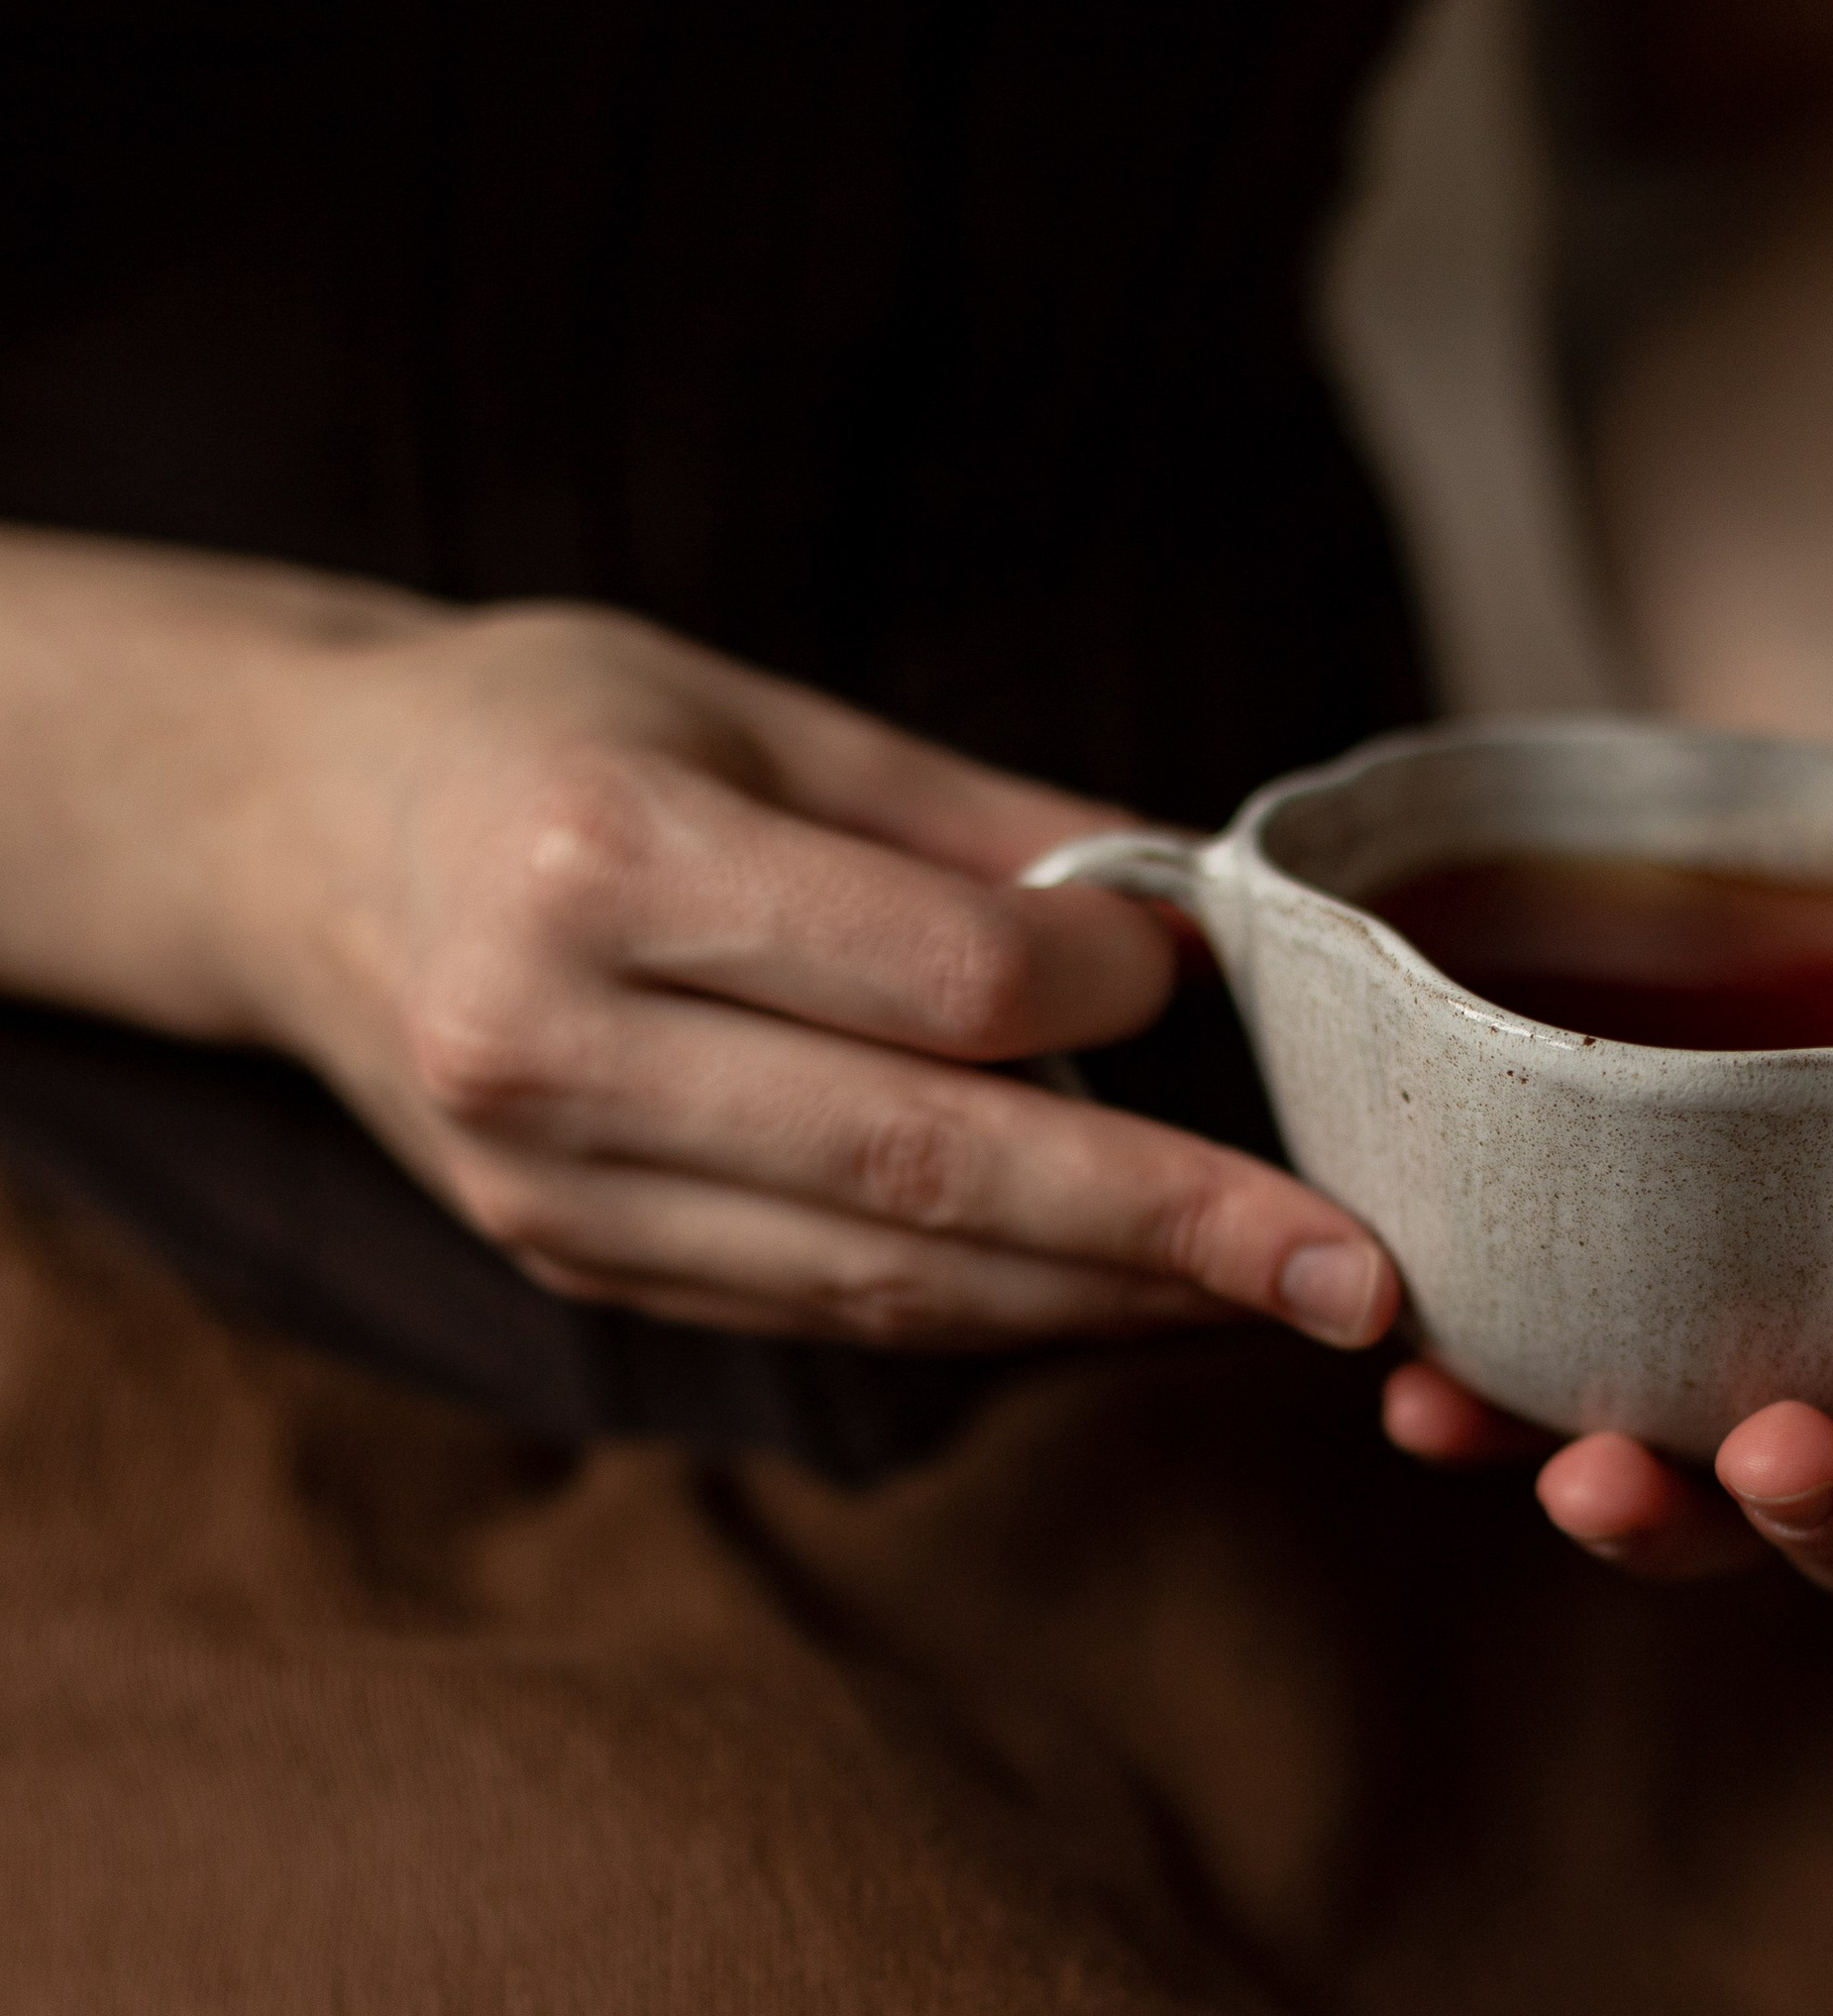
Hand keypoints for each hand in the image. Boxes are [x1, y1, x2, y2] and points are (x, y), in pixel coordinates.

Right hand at [146, 586, 1398, 1354]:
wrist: (285, 843)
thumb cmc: (534, 728)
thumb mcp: (745, 703)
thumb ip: (973, 823)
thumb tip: (1201, 910)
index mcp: (599, 866)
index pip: (933, 984)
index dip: (1108, 1000)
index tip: (1201, 973)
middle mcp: (556, 1052)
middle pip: (928, 1175)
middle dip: (1170, 1230)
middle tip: (1363, 1273)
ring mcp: (553, 1189)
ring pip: (887, 1283)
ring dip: (1105, 1300)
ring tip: (1274, 1296)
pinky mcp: (574, 1265)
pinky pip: (825, 1311)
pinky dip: (991, 1312)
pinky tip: (1115, 1294)